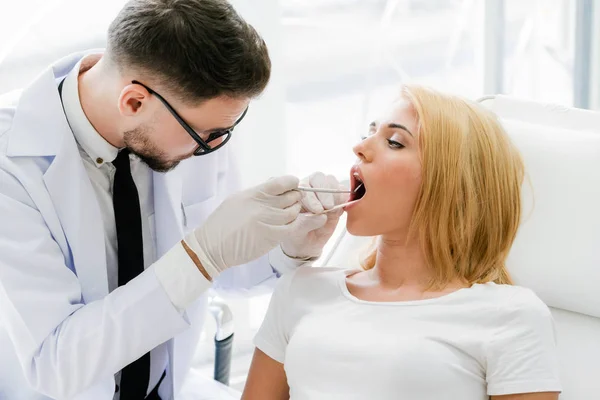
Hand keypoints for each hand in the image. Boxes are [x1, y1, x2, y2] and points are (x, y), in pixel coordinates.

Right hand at [186, 175, 303, 275]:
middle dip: (296, 198)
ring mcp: (267, 221)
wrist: (211, 247)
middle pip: (290, 197)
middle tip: (295, 201)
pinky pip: (292, 228)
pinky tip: (294, 225)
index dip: (291, 183)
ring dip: (296, 212)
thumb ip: (256, 194)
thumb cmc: (221, 225)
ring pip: (293, 212)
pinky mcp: (271, 237)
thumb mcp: (236, 200)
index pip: (280, 183)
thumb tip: (274, 189)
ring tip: (292, 214)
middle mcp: (261, 205)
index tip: (294, 184)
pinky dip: (297, 225)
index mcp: (252, 194)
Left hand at [280, 172, 345, 259]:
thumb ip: (305, 223)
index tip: (316, 210)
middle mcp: (309, 190)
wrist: (305, 245)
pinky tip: (339, 210)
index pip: (304, 185)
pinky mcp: (335, 200)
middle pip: (319, 178)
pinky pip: (342, 192)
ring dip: (334, 194)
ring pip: (331, 182)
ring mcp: (323, 194)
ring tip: (332, 210)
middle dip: (324, 192)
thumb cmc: (295, 236)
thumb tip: (322, 216)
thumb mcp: (295, 232)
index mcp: (295, 194)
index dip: (312, 196)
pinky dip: (343, 199)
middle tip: (327, 208)